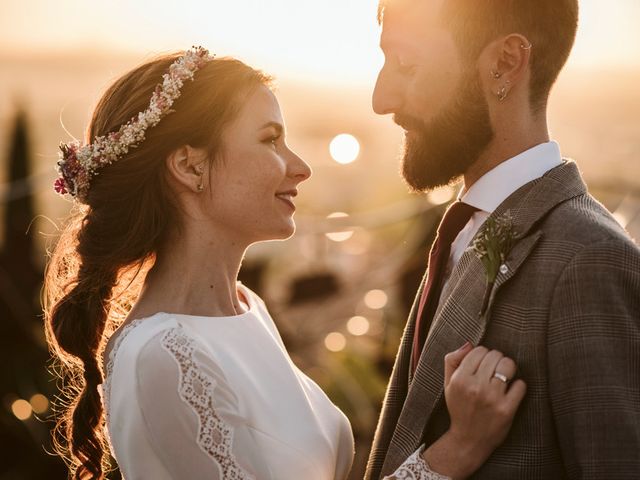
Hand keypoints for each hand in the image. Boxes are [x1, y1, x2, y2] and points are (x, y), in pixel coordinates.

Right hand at [424, 343, 525, 478]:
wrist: (468, 440)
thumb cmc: (459, 407)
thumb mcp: (448, 384)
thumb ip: (453, 360)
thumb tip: (469, 343)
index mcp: (460, 379)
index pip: (479, 350)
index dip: (482, 354)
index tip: (482, 364)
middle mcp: (475, 387)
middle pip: (495, 355)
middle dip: (496, 359)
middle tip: (493, 370)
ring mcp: (492, 398)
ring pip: (508, 365)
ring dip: (508, 368)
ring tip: (504, 376)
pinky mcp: (507, 410)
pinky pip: (521, 385)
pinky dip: (518, 385)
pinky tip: (510, 391)